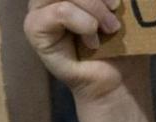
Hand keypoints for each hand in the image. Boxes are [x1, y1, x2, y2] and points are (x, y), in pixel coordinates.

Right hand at [25, 0, 140, 104]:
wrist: (117, 79)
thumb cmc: (120, 42)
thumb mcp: (118, 7)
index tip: (113, 0)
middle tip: (115, 12)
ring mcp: (38, 8)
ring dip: (94, 9)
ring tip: (109, 29)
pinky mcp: (34, 28)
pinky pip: (60, 11)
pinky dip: (84, 24)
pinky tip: (92, 41)